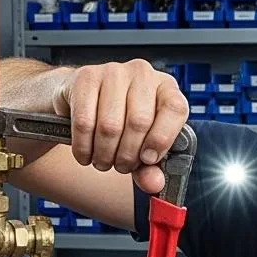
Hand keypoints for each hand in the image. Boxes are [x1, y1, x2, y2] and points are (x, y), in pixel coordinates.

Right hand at [52, 60, 188, 193]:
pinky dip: (84, 147)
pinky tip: (85, 154)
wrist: (81, 100)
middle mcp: (143, 74)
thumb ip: (152, 168)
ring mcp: (113, 72)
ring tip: (103, 162)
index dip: (162, 139)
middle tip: (121, 167)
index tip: (147, 159)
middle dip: (128, 155)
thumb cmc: (121, 123)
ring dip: (105, 154)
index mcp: (166, 89)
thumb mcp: (142, 147)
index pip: (175, 109)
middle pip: (140, 122)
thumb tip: (154, 184)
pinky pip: (85, 122)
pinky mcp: (85, 76)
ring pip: (111, 125)